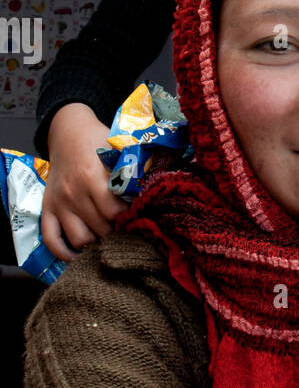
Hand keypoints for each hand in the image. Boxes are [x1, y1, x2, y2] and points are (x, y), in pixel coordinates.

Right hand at [42, 104, 127, 258]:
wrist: (67, 131)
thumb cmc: (97, 140)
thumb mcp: (118, 148)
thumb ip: (135, 168)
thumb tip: (160, 186)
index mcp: (91, 177)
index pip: (114, 212)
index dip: (129, 220)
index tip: (140, 221)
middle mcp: (72, 193)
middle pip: (99, 229)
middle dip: (117, 235)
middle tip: (131, 236)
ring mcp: (58, 203)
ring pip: (78, 239)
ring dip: (95, 245)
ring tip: (110, 242)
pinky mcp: (47, 208)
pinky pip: (51, 238)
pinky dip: (63, 252)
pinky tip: (79, 256)